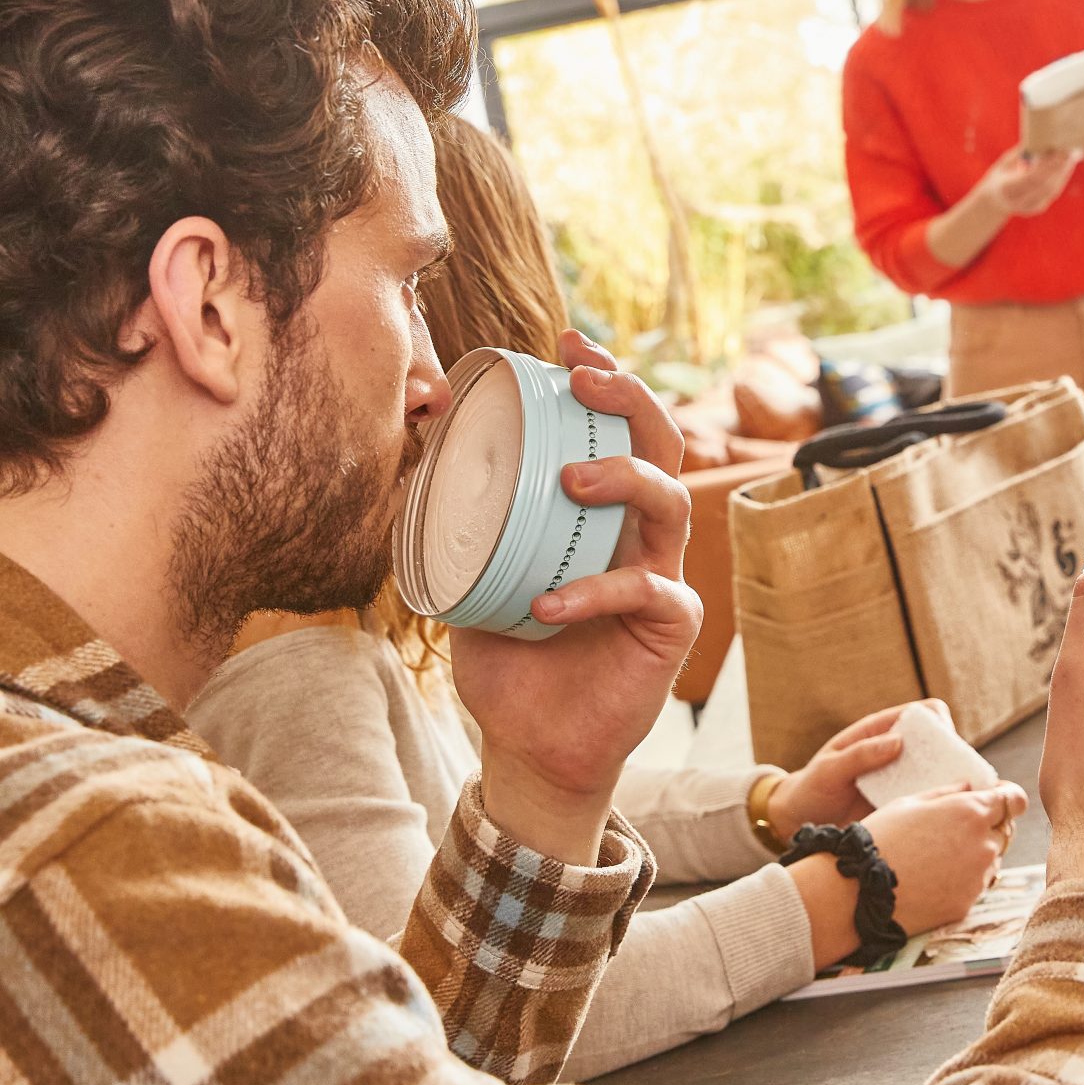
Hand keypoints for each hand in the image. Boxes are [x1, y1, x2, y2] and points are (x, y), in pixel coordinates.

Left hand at [450, 332, 700, 865]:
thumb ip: (450, 519)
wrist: (529, 742)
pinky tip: (549, 602)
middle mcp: (638, 533)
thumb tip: (409, 452)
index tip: (565, 342)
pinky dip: (597, 590)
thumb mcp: (465, 573)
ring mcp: (660, 576)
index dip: (603, 376)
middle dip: (629, 399)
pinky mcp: (669, 626)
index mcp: (599, 511)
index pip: (616, 427)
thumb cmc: (506, 652)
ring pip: (672, 502)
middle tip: (585, 379)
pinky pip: (647, 592)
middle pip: (660, 444)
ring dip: (625, 476)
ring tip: (572, 477)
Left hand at [766, 699, 954, 837]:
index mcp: (880, 732)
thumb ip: (860, 754)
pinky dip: (939, 809)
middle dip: (955, 759)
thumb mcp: (829, 769)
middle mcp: (898, 754)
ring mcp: (902, 781)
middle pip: (942, 746)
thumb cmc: (811, 788)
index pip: (924, 714)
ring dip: (952, 786)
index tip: (943, 745)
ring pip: (941, 776)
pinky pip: (928, 804)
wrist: (799, 822)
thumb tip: (898, 742)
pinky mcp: (902, 807)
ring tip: (955, 804)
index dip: (940, 723)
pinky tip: (941, 823)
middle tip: (958, 780)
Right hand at [789, 783, 1025, 969]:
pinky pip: (977, 884)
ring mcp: (978, 876)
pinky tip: (935, 876)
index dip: (1008, 797)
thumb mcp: (909, 803)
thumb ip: (947, 793)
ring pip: (992, 858)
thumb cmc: (880, 839)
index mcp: (970, 811)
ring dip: (978, 853)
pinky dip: (965, 878)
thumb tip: (970, 787)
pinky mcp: (969, 902)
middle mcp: (983, 844)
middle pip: (1005, 830)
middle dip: (990, 825)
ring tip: (939, 855)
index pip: (1014, 799)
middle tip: (957, 828)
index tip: (998, 799)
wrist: (860, 891)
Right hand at [980, 145, 1078, 218]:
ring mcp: (1029, 207)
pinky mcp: (1038, 208)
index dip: (1045, 166)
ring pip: (1052, 189)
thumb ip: (1021, 153)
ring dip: (1063, 172)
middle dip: (1058, 168)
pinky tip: (1066, 165)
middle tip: (1068, 151)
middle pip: (1044, 184)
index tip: (1056, 152)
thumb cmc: (1001, 174)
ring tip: (1071, 155)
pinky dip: (1061, 177)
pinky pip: (1053, 191)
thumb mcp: (1005, 162)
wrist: (995, 200)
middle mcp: (1018, 201)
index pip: (1030, 178)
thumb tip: (1040, 137)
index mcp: (1006, 189)